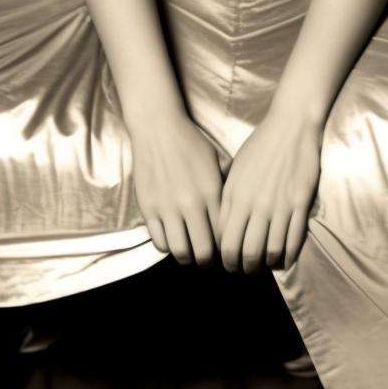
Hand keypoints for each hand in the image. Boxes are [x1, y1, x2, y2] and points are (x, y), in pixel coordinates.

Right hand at [129, 112, 223, 266]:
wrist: (157, 128)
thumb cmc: (190, 142)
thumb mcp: (218, 159)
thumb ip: (229, 185)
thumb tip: (239, 208)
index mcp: (212, 192)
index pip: (223, 235)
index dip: (226, 247)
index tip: (225, 249)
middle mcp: (190, 203)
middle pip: (203, 251)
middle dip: (208, 261)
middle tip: (208, 258)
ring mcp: (167, 208)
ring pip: (180, 252)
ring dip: (187, 257)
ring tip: (190, 251)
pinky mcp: (148, 208)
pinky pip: (159, 242)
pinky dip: (168, 246)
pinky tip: (173, 237)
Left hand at [219, 107, 321, 272]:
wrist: (291, 125)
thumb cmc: (260, 144)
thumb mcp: (236, 168)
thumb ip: (229, 197)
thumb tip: (223, 225)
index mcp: (235, 195)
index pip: (225, 239)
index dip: (225, 256)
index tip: (228, 260)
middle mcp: (255, 204)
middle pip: (245, 252)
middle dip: (243, 268)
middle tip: (245, 269)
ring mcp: (279, 205)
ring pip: (270, 251)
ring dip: (266, 265)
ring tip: (265, 265)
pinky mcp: (300, 204)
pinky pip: (294, 241)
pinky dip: (288, 256)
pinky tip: (284, 259)